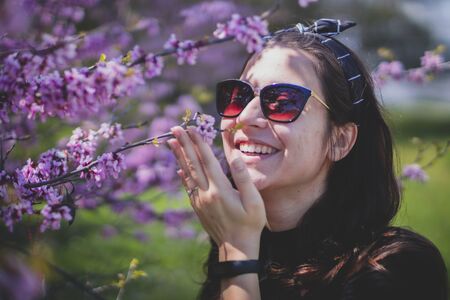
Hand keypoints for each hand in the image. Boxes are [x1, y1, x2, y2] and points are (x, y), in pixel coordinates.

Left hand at [167, 126, 266, 260]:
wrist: (236, 249)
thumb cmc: (250, 224)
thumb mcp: (254, 201)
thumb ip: (243, 178)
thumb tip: (234, 156)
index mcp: (220, 189)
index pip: (207, 160)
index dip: (199, 143)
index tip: (192, 128)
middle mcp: (206, 193)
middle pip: (193, 164)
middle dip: (184, 144)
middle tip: (175, 128)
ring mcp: (200, 201)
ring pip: (187, 174)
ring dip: (179, 157)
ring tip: (171, 142)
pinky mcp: (198, 208)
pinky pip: (187, 188)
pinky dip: (182, 175)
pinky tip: (178, 168)